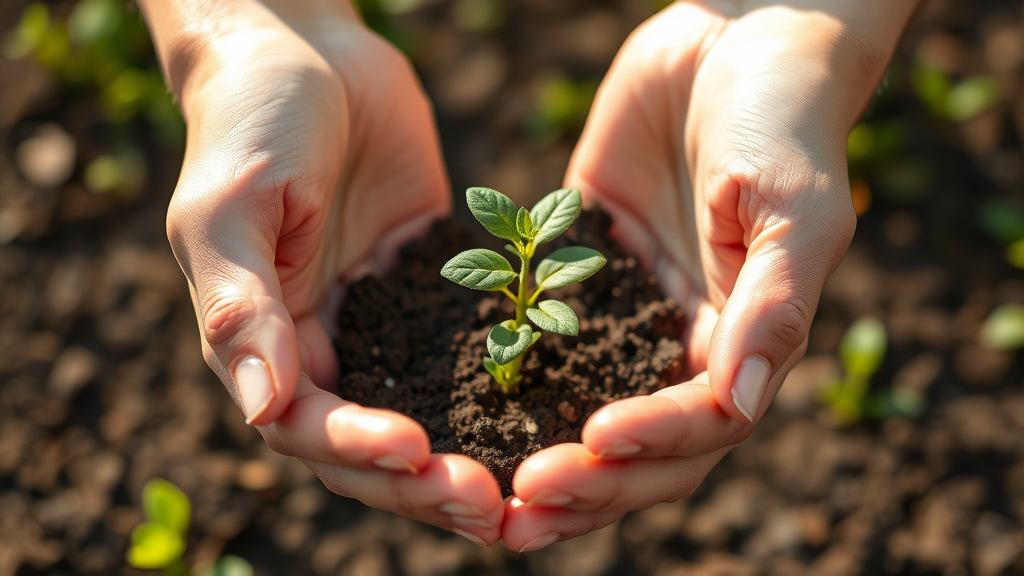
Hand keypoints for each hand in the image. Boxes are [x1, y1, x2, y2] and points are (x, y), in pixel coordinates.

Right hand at [143, 0, 502, 543]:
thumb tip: (262, 407)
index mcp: (268, 340)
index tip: (415, 451)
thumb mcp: (230, 207)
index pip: (307, 427)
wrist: (307, 49)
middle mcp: (327, 346)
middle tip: (488, 502)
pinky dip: (500, 390)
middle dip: (423, 480)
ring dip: (469, 453)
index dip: (357, 450)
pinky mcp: (434, 288)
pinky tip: (553, 409)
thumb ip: (240, 305)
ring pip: (427, 412)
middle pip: (372, 443)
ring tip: (525, 486)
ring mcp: (384, 321)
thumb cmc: (250, 120)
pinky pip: (468, 350)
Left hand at [502, 0, 916, 550]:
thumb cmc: (785, 119)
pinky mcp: (574, 268)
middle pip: (635, 444)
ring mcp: (623, 309)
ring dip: (536, 451)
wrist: (734, 36)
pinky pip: (534, 333)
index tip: (590, 444)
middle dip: (585, 480)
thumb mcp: (795, 209)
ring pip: (578, 405)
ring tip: (478, 485)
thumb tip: (743, 406)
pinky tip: (449, 395)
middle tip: (519, 500)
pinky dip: (502, 372)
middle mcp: (679, 341)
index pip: (699, 426)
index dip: (650, 446)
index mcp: (740, 341)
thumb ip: (773, 307)